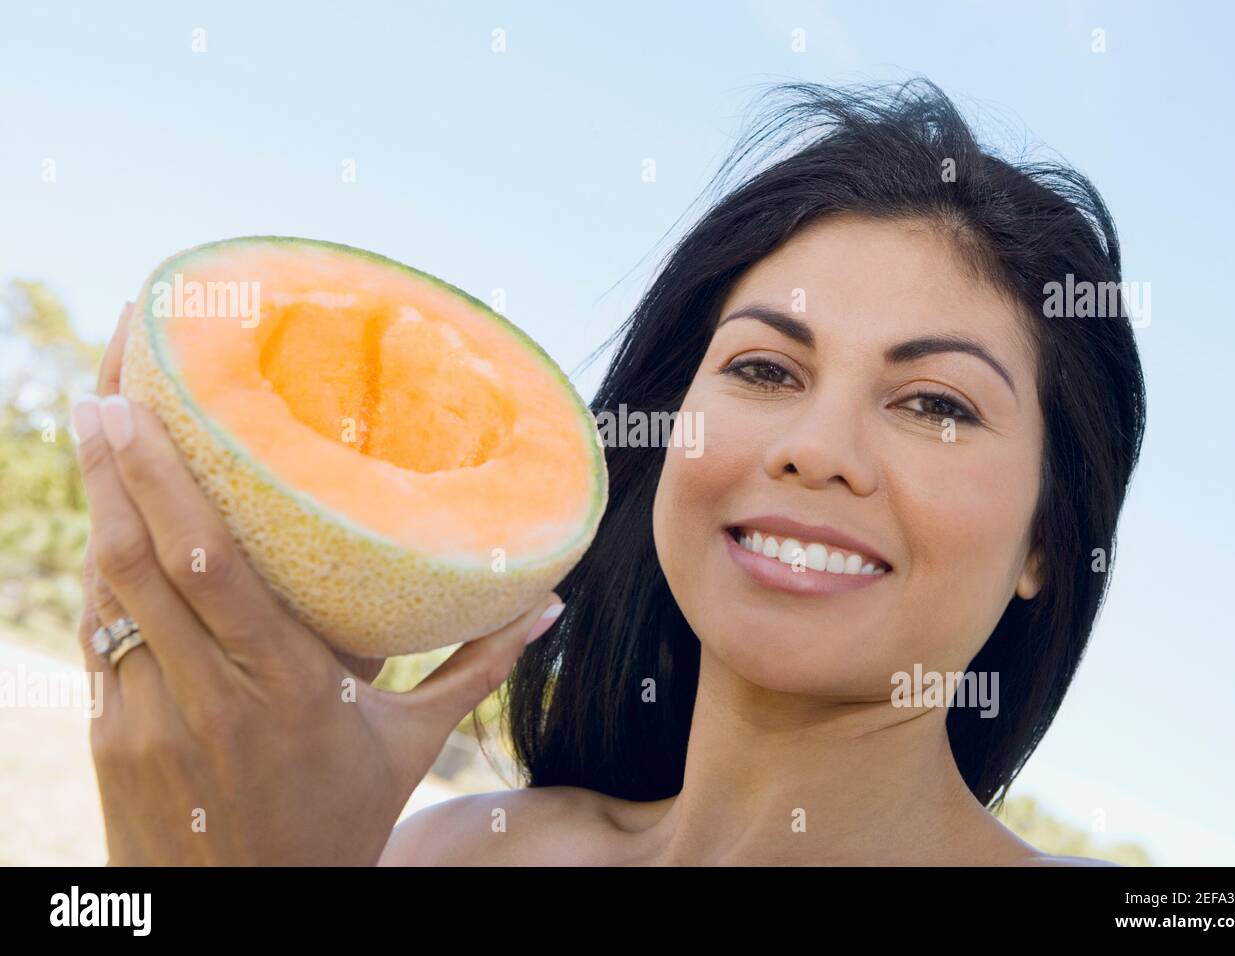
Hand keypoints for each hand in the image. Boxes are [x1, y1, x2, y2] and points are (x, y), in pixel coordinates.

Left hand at [74, 303, 563, 864]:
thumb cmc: (340, 824)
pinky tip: (103, 516)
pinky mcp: (109, 738)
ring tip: (89, 426)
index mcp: (289, 687)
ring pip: (106, 593)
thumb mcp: (413, 745)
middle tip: (98, 388)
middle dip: (111, 466)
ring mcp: (147, 718)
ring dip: (94, 506)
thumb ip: (479, 667)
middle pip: (139, 561)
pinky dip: (98, 571)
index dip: (163, 481)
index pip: (210, 567)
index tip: (138, 404)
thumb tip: (550, 604)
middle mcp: (208, 695)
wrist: (252, 916)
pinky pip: (99, 635)